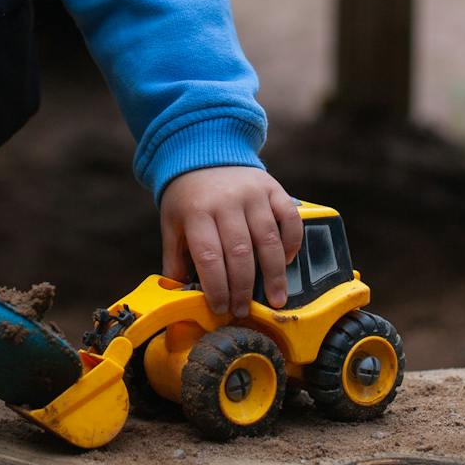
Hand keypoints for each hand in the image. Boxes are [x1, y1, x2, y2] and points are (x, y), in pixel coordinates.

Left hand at [159, 166, 303, 312]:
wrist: (205, 153)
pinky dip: (292, 243)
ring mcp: (252, 194)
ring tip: (275, 299)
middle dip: (243, 288)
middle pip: (240, 253)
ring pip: (268, 240)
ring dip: (274, 275)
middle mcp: (226, 201)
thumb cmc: (188, 197)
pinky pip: (289, 219)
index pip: (209, 257)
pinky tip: (287, 262)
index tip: (220, 308)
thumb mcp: (172, 223)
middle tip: (244, 311)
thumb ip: (175, 258)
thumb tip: (177, 294)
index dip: (216, 287)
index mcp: (196, 212)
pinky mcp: (273, 188)